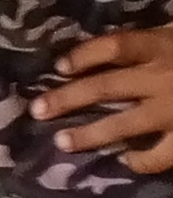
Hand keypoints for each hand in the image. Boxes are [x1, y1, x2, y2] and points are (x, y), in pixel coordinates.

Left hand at [32, 29, 172, 172]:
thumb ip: (157, 36)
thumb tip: (119, 43)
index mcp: (160, 46)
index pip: (115, 47)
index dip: (84, 56)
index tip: (59, 67)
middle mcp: (161, 78)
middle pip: (105, 87)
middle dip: (67, 98)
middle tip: (37, 110)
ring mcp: (172, 111)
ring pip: (123, 125)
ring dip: (89, 135)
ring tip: (61, 142)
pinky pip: (158, 156)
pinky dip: (140, 162)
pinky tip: (126, 161)